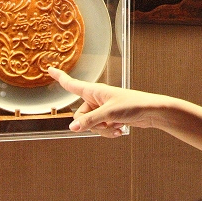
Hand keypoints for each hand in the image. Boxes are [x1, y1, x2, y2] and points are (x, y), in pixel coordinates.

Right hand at [48, 67, 166, 136]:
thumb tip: (72, 128)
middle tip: (106, 123)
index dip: (60, 77)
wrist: (151, 112)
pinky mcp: (110, 118)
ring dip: (103, 130)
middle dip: (91, 124)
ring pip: (91, 125)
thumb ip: (89, 121)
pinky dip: (110, 132)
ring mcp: (103, 109)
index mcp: (94, 90)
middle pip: (80, 116)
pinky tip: (121, 131)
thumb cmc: (132, 105)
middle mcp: (97, 99)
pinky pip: (102, 129)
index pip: (72, 84)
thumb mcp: (108, 114)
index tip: (50, 68)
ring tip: (117, 127)